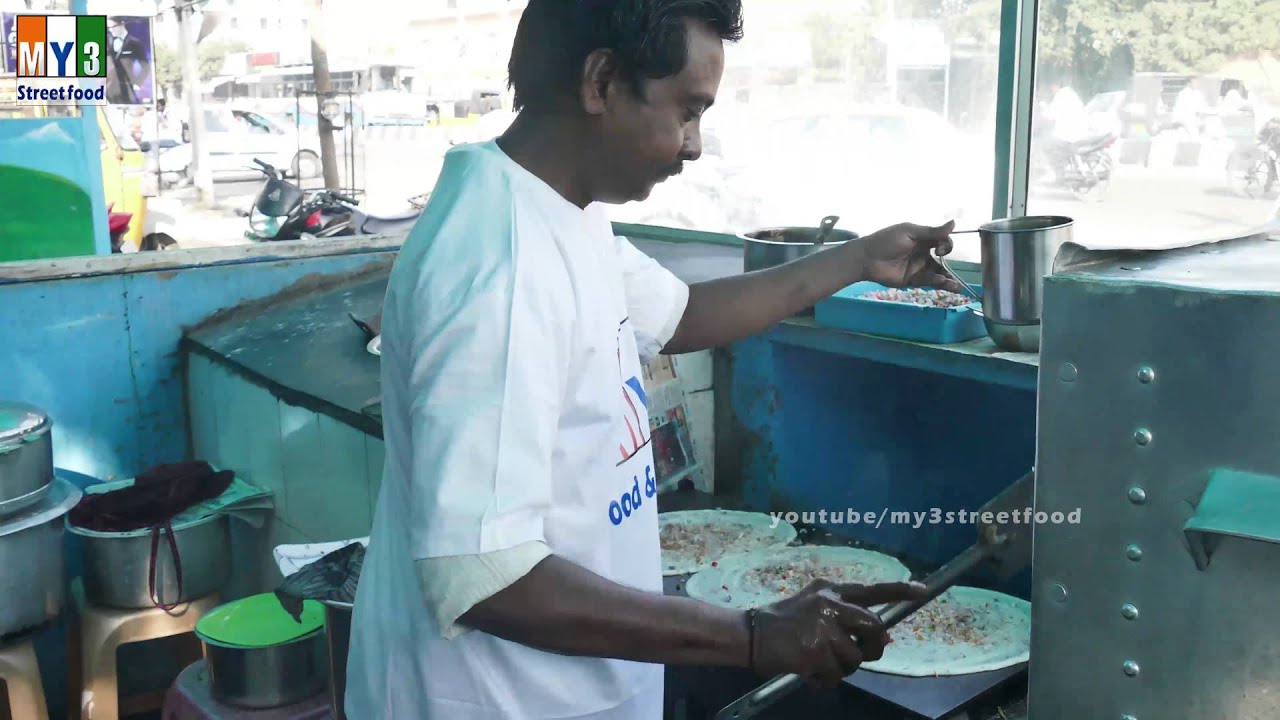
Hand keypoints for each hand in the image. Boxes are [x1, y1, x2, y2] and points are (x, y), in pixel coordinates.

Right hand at [751, 580, 927, 687]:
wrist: (750, 634)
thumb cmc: (781, 620)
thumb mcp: (811, 603)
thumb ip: (841, 613)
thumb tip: (877, 635)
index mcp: (830, 592)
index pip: (871, 590)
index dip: (899, 590)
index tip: (922, 591)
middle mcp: (830, 606)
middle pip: (874, 629)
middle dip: (872, 647)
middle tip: (861, 654)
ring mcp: (823, 629)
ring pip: (854, 659)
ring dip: (840, 668)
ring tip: (819, 662)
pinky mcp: (815, 653)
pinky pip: (834, 676)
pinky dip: (823, 680)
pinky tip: (808, 671)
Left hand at [852, 221, 961, 291]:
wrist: (867, 259)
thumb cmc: (886, 241)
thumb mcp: (910, 232)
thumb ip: (932, 232)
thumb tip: (954, 223)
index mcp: (922, 239)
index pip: (942, 242)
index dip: (946, 246)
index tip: (940, 250)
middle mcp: (922, 253)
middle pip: (941, 260)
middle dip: (949, 266)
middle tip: (952, 272)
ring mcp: (917, 267)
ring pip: (936, 273)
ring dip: (946, 278)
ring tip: (956, 286)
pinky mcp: (911, 280)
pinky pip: (927, 281)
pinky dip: (936, 283)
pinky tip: (942, 283)